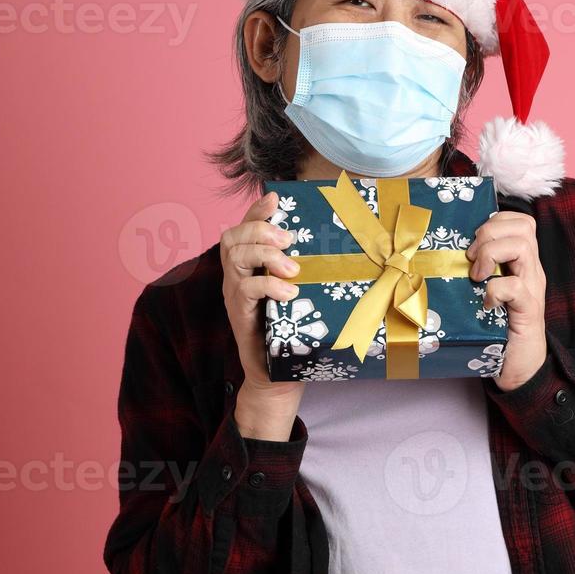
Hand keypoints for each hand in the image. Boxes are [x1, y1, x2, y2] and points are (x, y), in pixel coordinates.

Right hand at [220, 190, 305, 440]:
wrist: (278, 375)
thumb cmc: (295, 329)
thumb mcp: (304, 291)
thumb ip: (310, 269)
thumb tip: (341, 246)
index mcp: (251, 265)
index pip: (245, 227)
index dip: (257, 209)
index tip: (277, 198)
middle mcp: (238, 276)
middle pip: (233, 237)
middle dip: (260, 229)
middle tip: (289, 240)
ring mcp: (235, 294)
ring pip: (235, 257)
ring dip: (265, 255)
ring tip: (293, 267)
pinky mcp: (239, 314)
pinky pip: (245, 289)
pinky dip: (268, 285)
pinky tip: (289, 291)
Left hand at [467, 210, 546, 390]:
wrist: (519, 366)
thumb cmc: (497, 328)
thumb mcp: (485, 291)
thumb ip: (477, 270)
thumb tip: (443, 254)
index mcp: (522, 263)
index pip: (520, 221)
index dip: (495, 221)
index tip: (474, 243)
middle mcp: (531, 271)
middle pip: (524, 226)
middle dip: (490, 233)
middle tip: (471, 259)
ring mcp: (533, 289)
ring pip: (522, 247)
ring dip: (491, 254)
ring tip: (477, 277)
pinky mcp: (528, 311)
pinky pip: (516, 285)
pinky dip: (496, 289)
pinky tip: (486, 302)